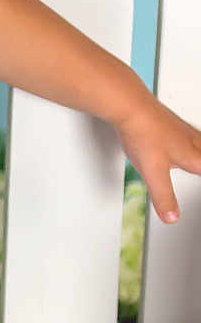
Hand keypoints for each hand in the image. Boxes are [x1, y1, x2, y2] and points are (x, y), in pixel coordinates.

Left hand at [114, 98, 200, 223]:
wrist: (128, 104)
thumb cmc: (143, 134)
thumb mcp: (153, 173)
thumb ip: (163, 196)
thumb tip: (172, 217)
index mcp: (195, 157)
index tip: (199, 172)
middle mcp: (193, 141)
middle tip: (198, 167)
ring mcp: (182, 129)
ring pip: (200, 142)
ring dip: (199, 149)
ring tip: (196, 153)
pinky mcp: (168, 120)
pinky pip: (187, 133)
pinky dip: (191, 140)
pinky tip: (178, 139)